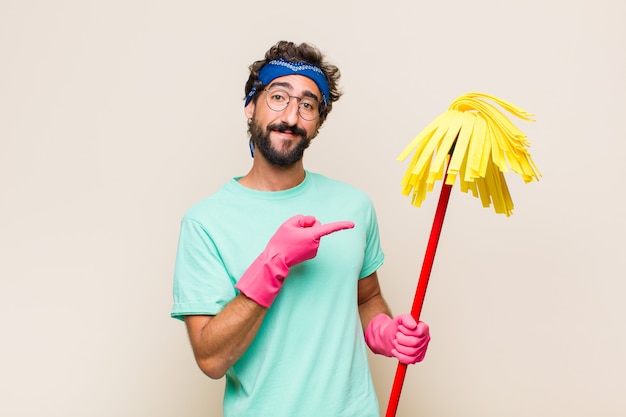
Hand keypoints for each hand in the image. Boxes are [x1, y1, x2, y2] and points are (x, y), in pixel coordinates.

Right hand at [235, 215, 353, 306]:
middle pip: (317, 227)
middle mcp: (316, 244)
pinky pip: (310, 242)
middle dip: (309, 225)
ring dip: (305, 234)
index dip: (342, 225)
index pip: (330, 228)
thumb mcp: (289, 223)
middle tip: (295, 230)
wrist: (276, 260)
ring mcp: (314, 250)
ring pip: (313, 235)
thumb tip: (312, 221)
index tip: (353, 224)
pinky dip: (304, 240)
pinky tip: (294, 245)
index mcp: (313, 235)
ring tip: (293, 240)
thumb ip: (303, 218)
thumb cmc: (281, 241)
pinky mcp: (311, 254)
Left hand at [365, 313, 429, 363]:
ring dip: (399, 347)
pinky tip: (395, 350)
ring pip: (412, 352)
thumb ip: (407, 319)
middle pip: (415, 342)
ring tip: (396, 342)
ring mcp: (422, 349)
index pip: (419, 332)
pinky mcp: (418, 358)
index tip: (400, 328)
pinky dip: (399, 355)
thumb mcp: (400, 319)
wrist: (389, 337)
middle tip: (397, 335)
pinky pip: (409, 360)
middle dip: (401, 339)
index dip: (407, 331)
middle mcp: (425, 339)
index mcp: (423, 328)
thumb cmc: (396, 328)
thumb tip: (413, 326)